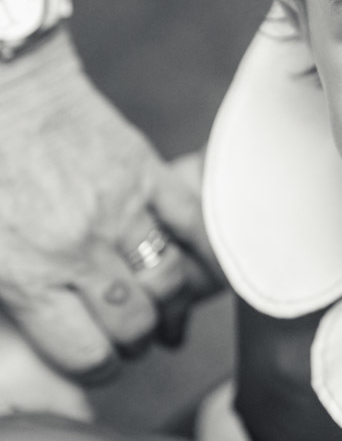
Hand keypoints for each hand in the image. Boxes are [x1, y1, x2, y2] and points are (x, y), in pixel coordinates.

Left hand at [0, 30, 223, 380]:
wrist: (3, 87)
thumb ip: (14, 289)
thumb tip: (52, 320)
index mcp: (26, 273)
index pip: (86, 352)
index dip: (100, 367)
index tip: (103, 361)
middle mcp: (78, 249)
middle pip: (135, 323)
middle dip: (138, 339)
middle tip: (134, 335)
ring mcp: (120, 209)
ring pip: (169, 283)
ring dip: (172, 306)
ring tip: (166, 311)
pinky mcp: (146, 173)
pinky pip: (195, 226)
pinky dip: (209, 255)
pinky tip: (208, 273)